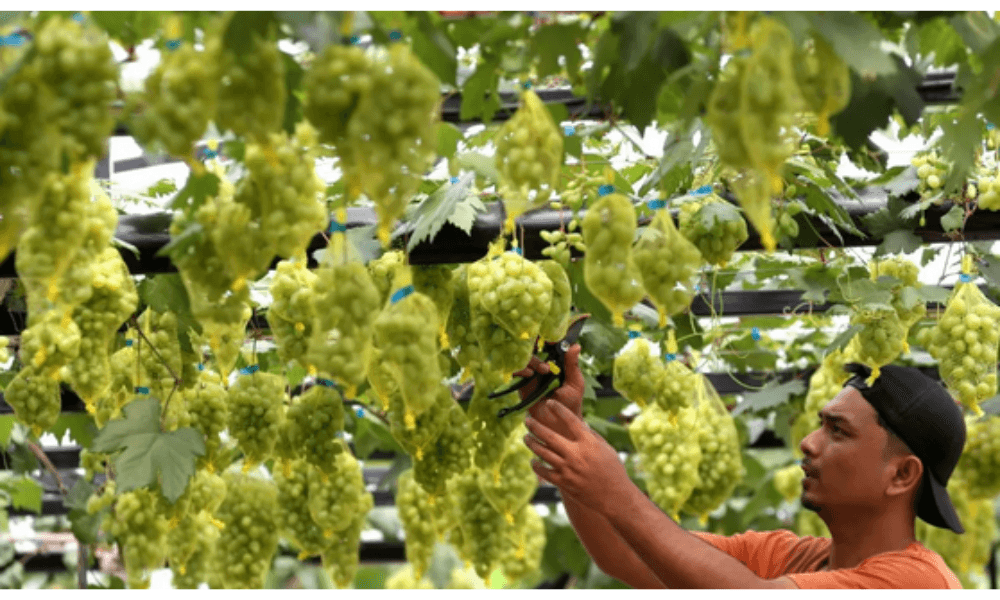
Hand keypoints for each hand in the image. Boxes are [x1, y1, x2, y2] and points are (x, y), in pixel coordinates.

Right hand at [513, 343, 583, 420]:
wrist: (560, 424)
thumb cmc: (571, 403)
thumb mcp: (575, 382)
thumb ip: (573, 365)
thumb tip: (575, 345)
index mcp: (555, 363)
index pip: (548, 345)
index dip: (548, 338)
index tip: (551, 339)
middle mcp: (541, 366)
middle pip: (533, 348)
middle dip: (537, 346)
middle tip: (547, 351)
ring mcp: (530, 375)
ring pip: (524, 357)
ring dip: (532, 360)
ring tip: (544, 370)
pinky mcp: (521, 385)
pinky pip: (515, 372)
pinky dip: (521, 369)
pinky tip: (530, 374)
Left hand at [522, 398, 632, 515]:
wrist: (614, 496)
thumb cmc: (613, 470)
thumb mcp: (606, 448)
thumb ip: (591, 435)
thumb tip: (580, 423)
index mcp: (588, 443)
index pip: (570, 420)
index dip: (558, 409)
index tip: (549, 403)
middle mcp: (575, 454)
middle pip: (549, 436)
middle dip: (535, 426)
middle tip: (527, 420)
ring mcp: (567, 469)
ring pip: (543, 452)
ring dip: (532, 443)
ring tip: (526, 437)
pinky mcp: (563, 482)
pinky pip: (543, 472)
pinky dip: (536, 465)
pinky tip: (533, 460)